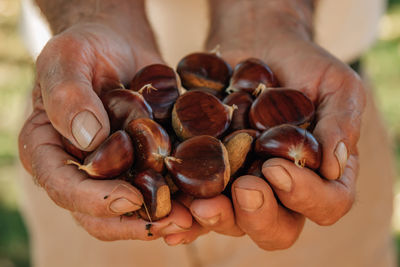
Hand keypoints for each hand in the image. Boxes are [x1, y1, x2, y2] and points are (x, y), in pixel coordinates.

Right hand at [19, 10, 191, 239]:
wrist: (119, 46)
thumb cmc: (87, 47)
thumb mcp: (69, 57)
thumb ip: (68, 94)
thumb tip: (90, 139)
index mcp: (49, 150)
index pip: (63, 187)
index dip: (95, 200)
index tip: (130, 199)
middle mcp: (78, 169)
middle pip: (98, 214)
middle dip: (135, 223)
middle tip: (174, 221)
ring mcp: (112, 171)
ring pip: (131, 211)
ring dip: (163, 219)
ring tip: (195, 217)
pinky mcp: (141, 164)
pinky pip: (158, 189)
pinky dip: (180, 199)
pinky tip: (203, 198)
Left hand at [164, 0, 364, 248]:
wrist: (259, 47)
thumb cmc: (303, 65)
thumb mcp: (336, 85)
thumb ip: (341, 123)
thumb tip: (335, 166)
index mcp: (322, 176)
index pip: (328, 204)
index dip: (306, 195)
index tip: (277, 167)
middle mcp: (284, 192)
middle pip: (279, 228)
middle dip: (260, 215)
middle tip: (245, 188)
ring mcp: (245, 188)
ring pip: (235, 223)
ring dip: (219, 218)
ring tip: (202, 205)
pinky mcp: (212, 177)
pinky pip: (199, 205)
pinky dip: (188, 213)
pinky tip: (176, 213)